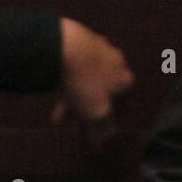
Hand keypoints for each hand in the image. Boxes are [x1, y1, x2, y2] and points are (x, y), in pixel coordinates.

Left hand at [51, 18, 134, 140]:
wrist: (65, 46)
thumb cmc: (85, 83)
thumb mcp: (94, 113)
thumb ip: (100, 129)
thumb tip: (101, 143)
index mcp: (126, 79)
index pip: (122, 105)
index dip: (107, 120)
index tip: (91, 130)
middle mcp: (117, 62)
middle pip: (102, 91)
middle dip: (85, 109)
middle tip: (68, 122)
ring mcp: (99, 47)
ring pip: (88, 78)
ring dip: (75, 94)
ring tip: (58, 106)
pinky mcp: (81, 38)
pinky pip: (76, 65)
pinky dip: (69, 78)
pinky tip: (55, 83)